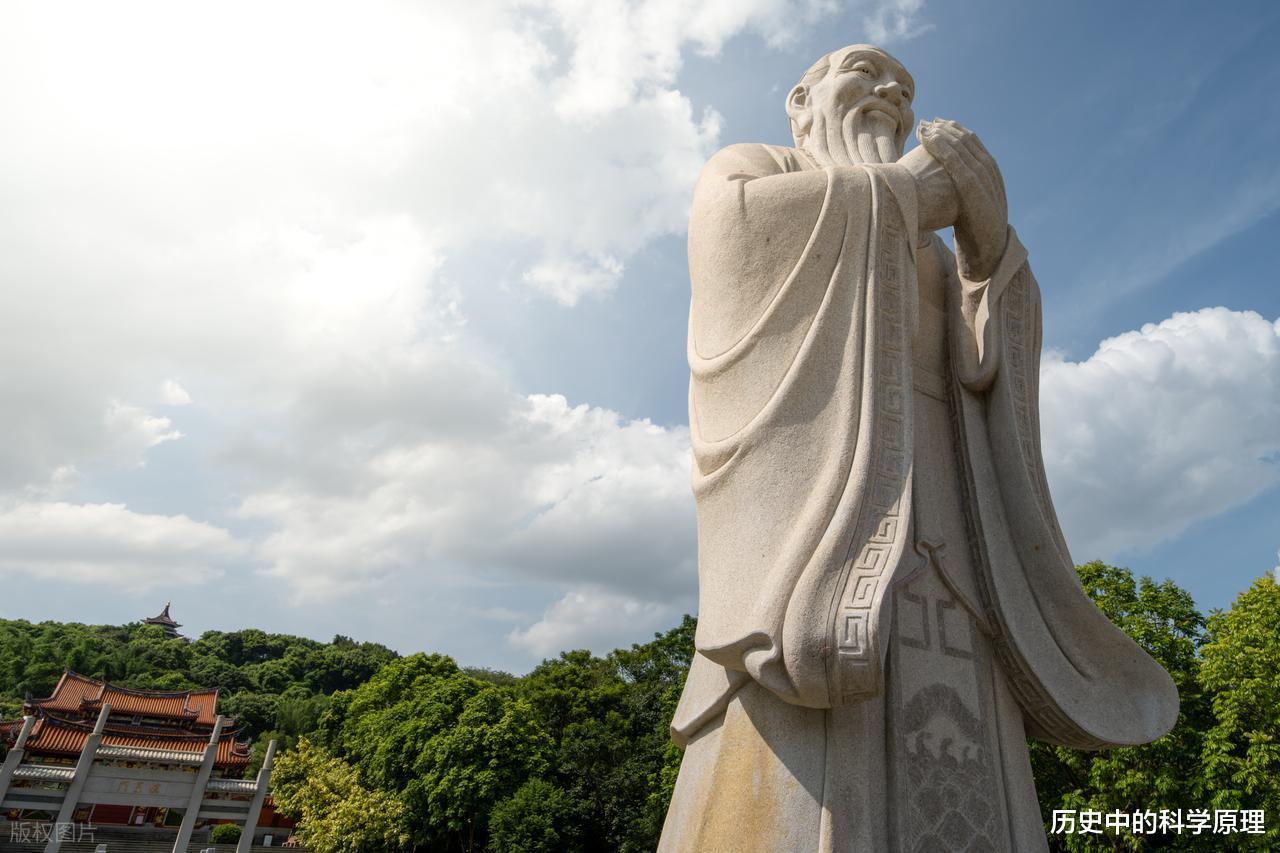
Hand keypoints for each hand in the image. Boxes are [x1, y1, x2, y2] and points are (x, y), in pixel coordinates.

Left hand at [918, 118, 1006, 280]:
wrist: (988, 252)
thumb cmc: (973, 232)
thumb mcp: (968, 206)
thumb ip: (960, 191)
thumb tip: (941, 184)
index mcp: (990, 173)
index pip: (972, 143)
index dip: (953, 131)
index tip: (936, 125)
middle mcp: (989, 171)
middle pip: (967, 141)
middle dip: (946, 129)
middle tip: (927, 121)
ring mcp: (983, 179)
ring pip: (961, 147)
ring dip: (941, 134)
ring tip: (924, 127)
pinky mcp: (973, 189)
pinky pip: (955, 162)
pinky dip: (941, 148)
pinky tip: (928, 139)